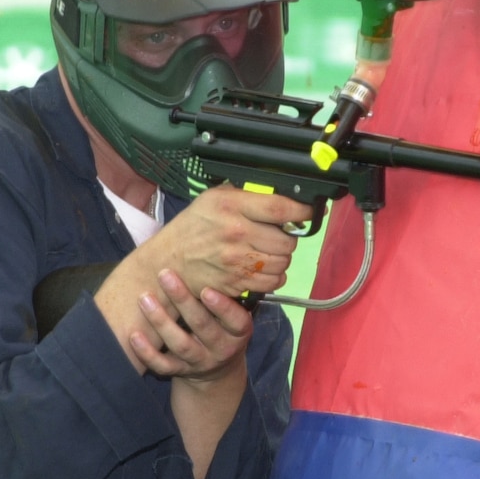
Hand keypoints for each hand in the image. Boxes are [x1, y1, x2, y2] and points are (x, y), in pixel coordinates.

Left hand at [129, 268, 251, 382]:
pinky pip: (163, 365)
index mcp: (239, 332)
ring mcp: (200, 362)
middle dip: (183, 301)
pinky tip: (134, 335)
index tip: (205, 289)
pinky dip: (147, 352)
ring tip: (144, 298)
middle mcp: (222, 349)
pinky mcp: (180, 372)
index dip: (221, 307)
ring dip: (161, 321)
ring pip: (180, 345)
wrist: (218, 369)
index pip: (235, 320)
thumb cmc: (223, 327)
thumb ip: (226, 292)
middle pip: (203, 327)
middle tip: (165, 275)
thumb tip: (210, 250)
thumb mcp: (233, 315)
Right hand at [138, 183, 312, 298]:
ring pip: (282, 263)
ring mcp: (236, 260)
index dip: (302, 211)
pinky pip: (272, 282)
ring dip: (280, 259)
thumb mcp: (214, 198)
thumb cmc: (193, 227)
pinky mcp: (236, 282)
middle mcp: (236, 232)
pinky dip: (273, 277)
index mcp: (231, 205)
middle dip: (288, 239)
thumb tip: (283, 196)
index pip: (280, 208)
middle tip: (277, 236)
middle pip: (287, 240)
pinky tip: (261, 269)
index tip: (311, 212)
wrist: (168, 261)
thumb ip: (247, 196)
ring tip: (267, 253)